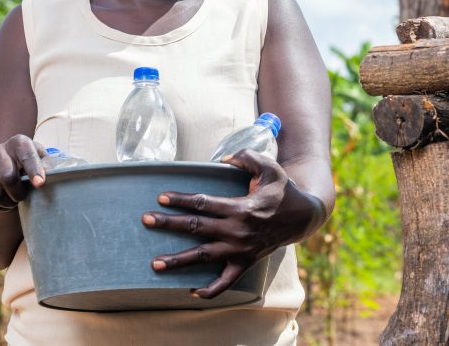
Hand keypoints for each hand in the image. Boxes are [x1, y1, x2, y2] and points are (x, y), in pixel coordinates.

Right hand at [0, 135, 46, 211]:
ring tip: (17, 199)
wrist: (10, 163)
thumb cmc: (32, 161)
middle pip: (7, 176)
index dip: (34, 171)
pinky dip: (0, 205)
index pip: (27, 157)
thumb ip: (47, 165)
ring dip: (8, 201)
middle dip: (19, 191)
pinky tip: (8, 201)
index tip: (40, 184)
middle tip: (25, 196)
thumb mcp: (43, 159)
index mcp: (18, 142)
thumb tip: (44, 174)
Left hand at [142, 149, 321, 298]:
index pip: (203, 202)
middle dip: (169, 224)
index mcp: (240, 207)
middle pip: (196, 227)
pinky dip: (210, 289)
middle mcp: (237, 230)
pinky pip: (226, 281)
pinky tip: (192, 292)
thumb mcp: (269, 167)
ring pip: (203, 256)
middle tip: (146, 220)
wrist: (302, 217)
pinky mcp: (245, 262)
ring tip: (155, 263)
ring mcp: (240, 250)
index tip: (161, 197)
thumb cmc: (282, 190)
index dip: (181, 199)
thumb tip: (223, 159)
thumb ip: (246, 158)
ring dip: (178, 260)